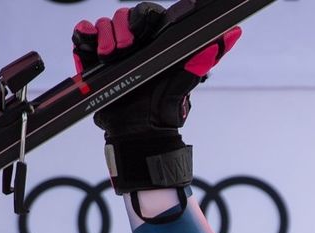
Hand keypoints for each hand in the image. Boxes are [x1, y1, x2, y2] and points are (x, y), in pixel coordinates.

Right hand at [71, 1, 241, 192]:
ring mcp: (113, 51)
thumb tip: (230, 36)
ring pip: (104, 24)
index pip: (149, 15)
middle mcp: (136, 45)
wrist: (136, 135)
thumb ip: (201, 61)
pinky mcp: (93, 61)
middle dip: (122, 26)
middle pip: (124, 15)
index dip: (144, 16)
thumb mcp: (183, 86)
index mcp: (157, 45)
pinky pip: (83, 36)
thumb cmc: (163, 113)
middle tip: (125, 47)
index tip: (143, 27)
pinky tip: (89, 47)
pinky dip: (83, 35)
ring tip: (108, 56)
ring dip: (104, 35)